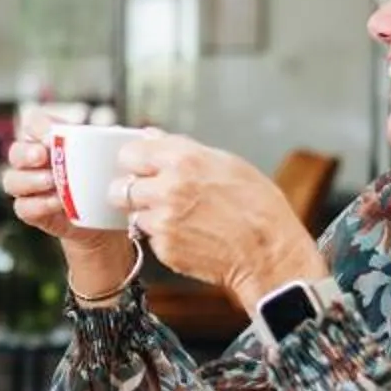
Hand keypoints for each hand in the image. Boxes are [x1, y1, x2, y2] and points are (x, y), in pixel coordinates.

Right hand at [3, 133, 143, 298]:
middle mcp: (34, 162)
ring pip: (13, 180)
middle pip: (16, 151)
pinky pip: (23, 207)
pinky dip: (37, 204)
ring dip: (30, 180)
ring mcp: (30, 187)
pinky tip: (56, 203)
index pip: (32, 124)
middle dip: (26, 152)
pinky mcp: (32, 211)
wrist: (104, 218)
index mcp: (50, 141)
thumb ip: (122, 142)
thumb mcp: (113, 158)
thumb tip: (148, 132)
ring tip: (53, 182)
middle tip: (43, 155)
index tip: (48, 132)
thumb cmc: (106, 180)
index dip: (35, 126)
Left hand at [118, 134, 324, 313]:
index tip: (140, 167)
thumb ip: (183, 148)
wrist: (269, 254)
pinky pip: (150, 239)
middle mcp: (168, 188)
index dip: (134, 161)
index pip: (130, 153)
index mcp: (184, 159)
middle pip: (120, 187)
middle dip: (132, 190)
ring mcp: (163, 221)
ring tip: (178, 218)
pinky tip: (189, 235)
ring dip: (148, 216)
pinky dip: (163, 237)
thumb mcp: (228, 163)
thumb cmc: (258, 207)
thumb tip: (152, 136)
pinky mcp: (164, 248)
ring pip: (133, 214)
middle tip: (150, 195)